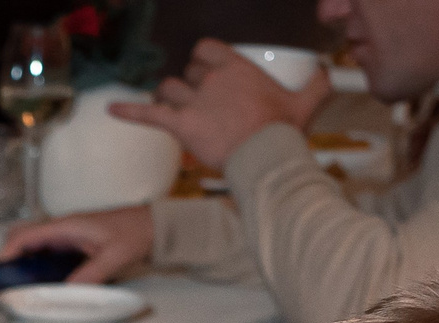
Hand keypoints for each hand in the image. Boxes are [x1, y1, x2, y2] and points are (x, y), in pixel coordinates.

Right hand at [0, 205, 155, 284]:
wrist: (154, 225)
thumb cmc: (135, 233)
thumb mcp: (114, 256)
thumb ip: (91, 274)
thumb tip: (67, 293)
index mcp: (67, 226)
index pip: (27, 235)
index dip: (8, 252)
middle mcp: (63, 228)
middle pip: (24, 237)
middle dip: (9, 256)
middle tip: (5, 280)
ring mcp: (68, 235)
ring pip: (34, 245)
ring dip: (22, 262)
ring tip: (17, 285)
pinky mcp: (74, 242)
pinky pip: (47, 252)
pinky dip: (37, 264)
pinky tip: (41, 282)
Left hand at [111, 38, 327, 168]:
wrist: (266, 157)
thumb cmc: (284, 132)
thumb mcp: (308, 102)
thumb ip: (317, 82)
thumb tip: (328, 71)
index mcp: (236, 68)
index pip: (206, 49)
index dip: (202, 60)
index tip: (208, 73)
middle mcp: (212, 79)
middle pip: (187, 74)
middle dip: (189, 87)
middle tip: (198, 106)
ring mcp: (194, 102)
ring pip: (168, 90)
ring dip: (167, 99)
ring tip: (170, 109)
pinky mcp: (181, 126)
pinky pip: (149, 114)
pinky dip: (128, 111)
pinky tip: (110, 109)